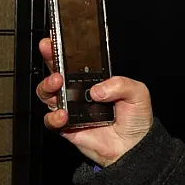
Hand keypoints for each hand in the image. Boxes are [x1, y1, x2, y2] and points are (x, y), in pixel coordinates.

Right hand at [35, 37, 153, 167]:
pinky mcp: (67, 127)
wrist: (134, 148)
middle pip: (56, 71)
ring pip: (48, 94)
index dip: (63, 48)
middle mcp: (79, 92)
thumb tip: (96, 90)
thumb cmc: (136, 119)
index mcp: (93, 80)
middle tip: (50, 50)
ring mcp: (71, 109)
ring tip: (57, 82)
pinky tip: (63, 114)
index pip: (75, 60)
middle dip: (49, 57)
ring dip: (47, 86)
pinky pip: (51, 120)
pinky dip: (53, 116)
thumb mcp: (137, 92)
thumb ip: (120, 84)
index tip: (56, 37)